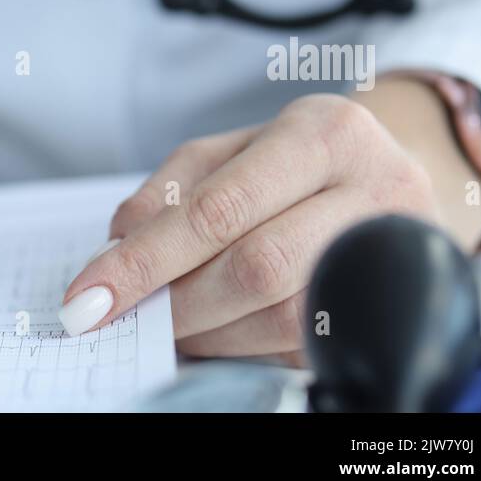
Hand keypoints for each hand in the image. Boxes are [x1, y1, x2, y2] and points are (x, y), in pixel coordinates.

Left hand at [58, 94, 444, 365]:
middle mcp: (375, 189)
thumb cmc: (296, 164)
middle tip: (126, 316)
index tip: (88, 297)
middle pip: (255, 267)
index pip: (219, 209)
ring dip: (205, 331)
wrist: (391, 178)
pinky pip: (299, 345)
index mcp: (324, 135)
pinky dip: (239, 345)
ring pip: (280, 316)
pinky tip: (213, 332)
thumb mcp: (231, 151)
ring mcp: (392, 254)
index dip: (145, 260)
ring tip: (170, 320)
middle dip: (175, 302)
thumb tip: (116, 248)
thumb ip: (168, 192)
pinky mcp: (389, 308)